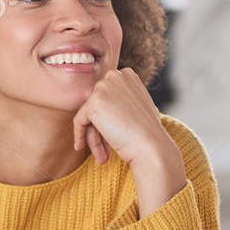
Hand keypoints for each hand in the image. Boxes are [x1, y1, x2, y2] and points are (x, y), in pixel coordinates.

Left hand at [72, 67, 187, 217]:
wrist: (150, 145)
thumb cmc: (148, 132)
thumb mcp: (138, 107)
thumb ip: (123, 100)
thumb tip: (106, 107)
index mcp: (127, 74)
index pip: (106, 95)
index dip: (109, 117)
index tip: (114, 135)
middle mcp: (115, 76)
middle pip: (96, 104)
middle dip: (99, 127)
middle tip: (105, 149)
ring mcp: (104, 87)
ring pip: (88, 114)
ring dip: (93, 136)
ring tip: (101, 155)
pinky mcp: (94, 103)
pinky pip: (79, 121)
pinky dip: (79, 135)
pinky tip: (81, 147)